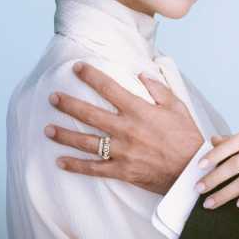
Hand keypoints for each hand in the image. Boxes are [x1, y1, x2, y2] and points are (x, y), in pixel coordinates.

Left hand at [46, 62, 202, 193]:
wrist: (190, 170)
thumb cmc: (186, 137)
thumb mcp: (177, 107)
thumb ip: (158, 90)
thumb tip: (142, 75)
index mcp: (139, 111)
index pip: (109, 88)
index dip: (91, 76)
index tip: (77, 68)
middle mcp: (126, 129)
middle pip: (90, 114)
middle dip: (68, 104)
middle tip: (52, 98)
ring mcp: (121, 151)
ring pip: (86, 141)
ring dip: (65, 135)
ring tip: (48, 129)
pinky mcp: (122, 170)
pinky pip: (94, 168)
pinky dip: (76, 166)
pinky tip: (61, 162)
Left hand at [196, 127, 238, 208]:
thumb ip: (230, 143)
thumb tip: (212, 140)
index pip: (233, 143)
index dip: (215, 155)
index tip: (199, 167)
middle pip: (238, 163)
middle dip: (215, 178)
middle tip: (199, 189)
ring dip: (226, 193)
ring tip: (210, 203)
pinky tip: (237, 205)